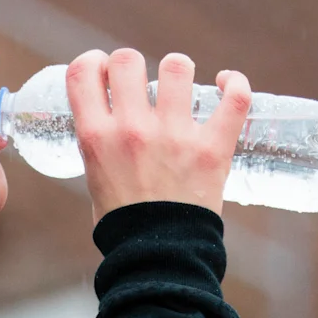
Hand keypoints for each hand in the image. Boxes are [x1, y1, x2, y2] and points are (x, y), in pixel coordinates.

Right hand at [66, 48, 251, 223]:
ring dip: (177, 70)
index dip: (92, 62)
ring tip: (180, 84)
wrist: (159, 257)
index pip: (82, 73)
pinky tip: (227, 83)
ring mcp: (174, 136)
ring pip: (177, 67)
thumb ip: (100, 144)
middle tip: (141, 81)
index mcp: (96, 137)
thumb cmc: (125, 223)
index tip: (102, 69)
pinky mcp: (212, 148)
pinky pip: (234, 98)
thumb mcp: (94, 177)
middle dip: (132, 64)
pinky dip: (234, 84)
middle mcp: (132, 130)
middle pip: (127, 60)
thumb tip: (109, 120)